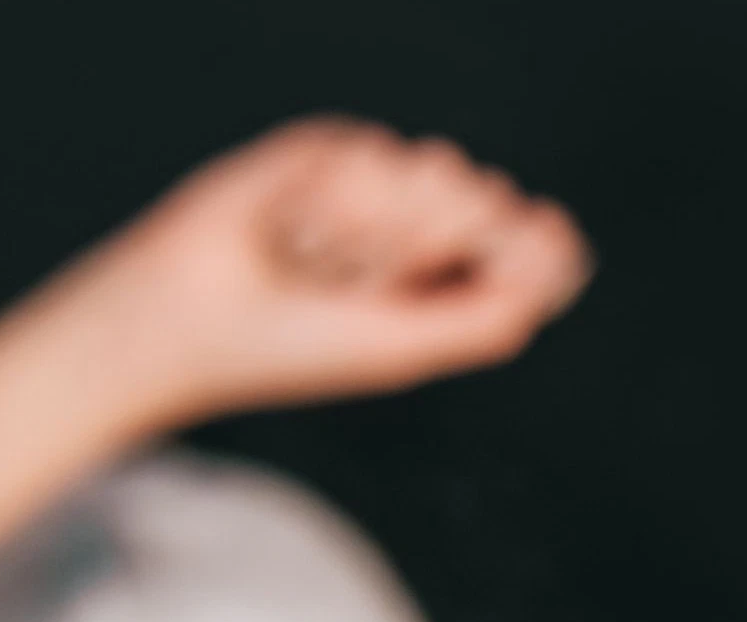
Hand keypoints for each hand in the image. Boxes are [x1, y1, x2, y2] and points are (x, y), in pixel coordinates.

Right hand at [28, 117, 590, 432]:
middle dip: (426, 252)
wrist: (192, 317)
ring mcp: (383, 184)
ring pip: (436, 171)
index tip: (488, 277)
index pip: (537, 244)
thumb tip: (555, 242)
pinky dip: (329, 206)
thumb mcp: (408, 346)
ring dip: (374, 236)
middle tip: (361, 294)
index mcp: (462, 281)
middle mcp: (431, 227)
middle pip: (490, 198)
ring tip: (319, 265)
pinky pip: (370, 153)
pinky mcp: (331, 149)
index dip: (527, 251)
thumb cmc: (297, 347)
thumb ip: (494, 309)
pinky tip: (288, 228)